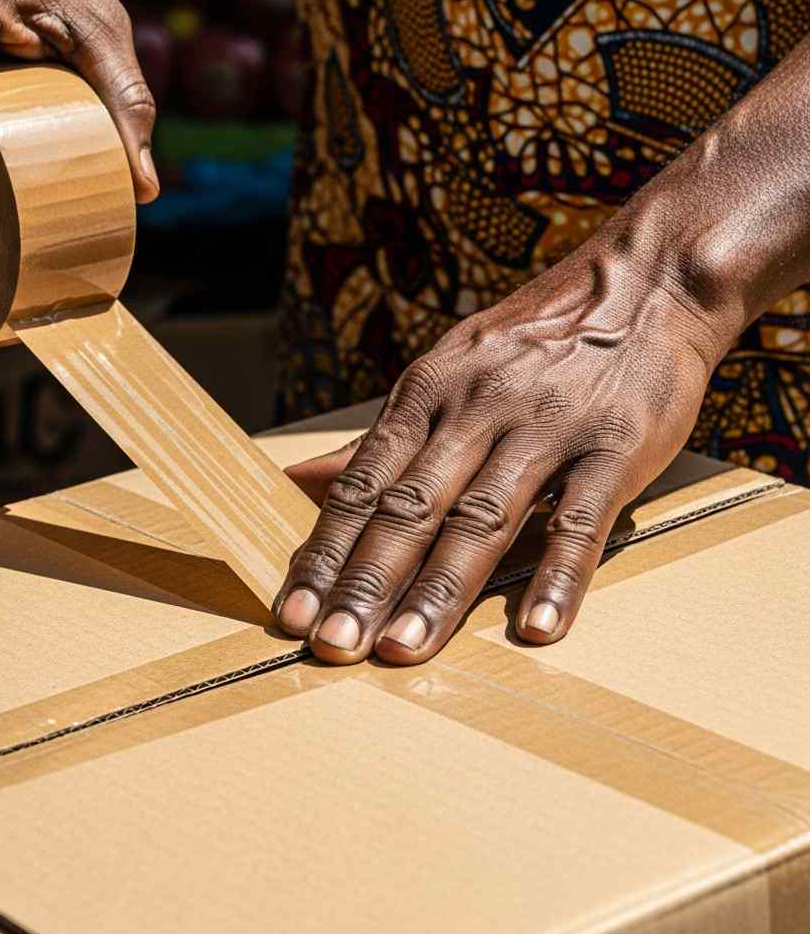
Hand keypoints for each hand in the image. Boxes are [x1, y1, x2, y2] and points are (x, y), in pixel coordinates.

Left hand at [273, 242, 726, 663]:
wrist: (641, 285)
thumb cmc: (528, 340)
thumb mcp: (440, 372)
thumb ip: (375, 438)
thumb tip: (298, 481)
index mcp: (426, 394)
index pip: (362, 484)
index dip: (325, 550)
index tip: (294, 610)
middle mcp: (476, 411)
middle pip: (410, 506)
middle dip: (366, 579)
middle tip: (333, 645)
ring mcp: (545, 430)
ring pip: (481, 518)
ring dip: (440, 589)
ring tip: (403, 648)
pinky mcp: (613, 448)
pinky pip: (580, 519)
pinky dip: (558, 576)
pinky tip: (536, 629)